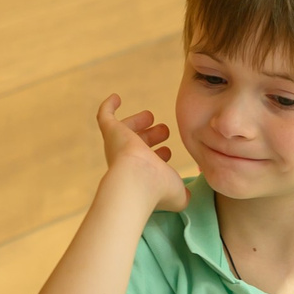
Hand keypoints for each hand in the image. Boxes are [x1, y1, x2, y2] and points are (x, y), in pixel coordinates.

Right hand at [97, 95, 187, 213]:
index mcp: (142, 175)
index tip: (168, 152)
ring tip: (150, 116)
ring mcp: (117, 145)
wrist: (137, 181)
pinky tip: (116, 97)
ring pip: (124, 131)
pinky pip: (105, 116)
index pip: (147, 163)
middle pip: (136, 145)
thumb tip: (188, 196)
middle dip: (150, 137)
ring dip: (137, 123)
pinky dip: (109, 106)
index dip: (158, 157)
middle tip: (164, 131)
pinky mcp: (111, 131)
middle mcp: (127, 161)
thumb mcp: (178, 193)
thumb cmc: (158, 189)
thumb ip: (184, 193)